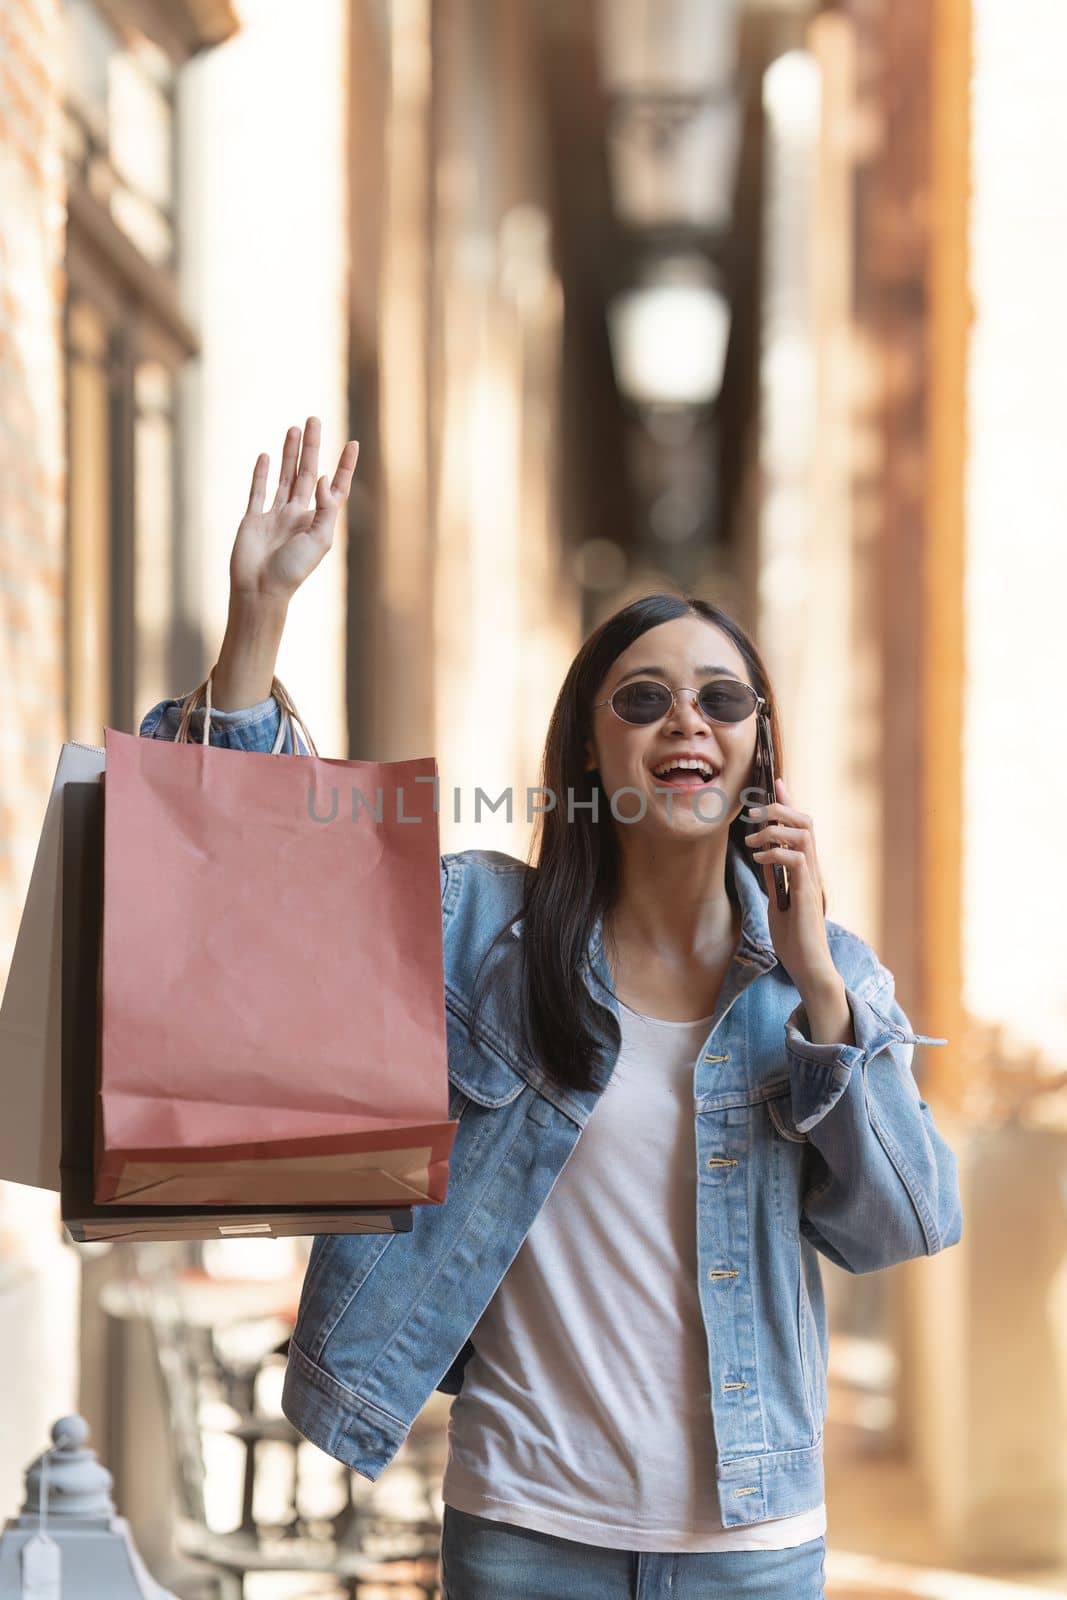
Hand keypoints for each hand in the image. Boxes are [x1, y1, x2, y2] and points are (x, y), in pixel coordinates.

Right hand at [229, 417, 358, 605]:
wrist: (260, 589)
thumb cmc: (293, 571)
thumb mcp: (319, 540)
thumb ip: (326, 509)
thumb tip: (325, 479)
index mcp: (317, 521)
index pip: (335, 488)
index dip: (345, 466)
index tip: (353, 443)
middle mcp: (297, 515)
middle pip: (308, 473)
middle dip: (312, 447)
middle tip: (314, 420)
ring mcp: (275, 515)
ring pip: (284, 476)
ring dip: (289, 453)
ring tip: (294, 428)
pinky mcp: (253, 519)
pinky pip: (258, 491)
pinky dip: (261, 473)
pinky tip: (265, 455)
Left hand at [742, 776, 838, 997]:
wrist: (807, 967)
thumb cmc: (794, 939)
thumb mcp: (777, 902)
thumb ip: (775, 878)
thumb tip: (764, 855)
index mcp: (805, 869)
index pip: (800, 826)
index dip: (789, 802)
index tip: (776, 782)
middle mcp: (812, 869)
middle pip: (805, 820)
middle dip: (779, 808)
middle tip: (752, 813)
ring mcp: (812, 879)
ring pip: (803, 833)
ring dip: (774, 829)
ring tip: (752, 840)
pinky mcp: (808, 892)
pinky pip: (796, 859)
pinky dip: (776, 852)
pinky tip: (760, 859)